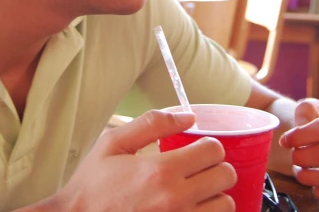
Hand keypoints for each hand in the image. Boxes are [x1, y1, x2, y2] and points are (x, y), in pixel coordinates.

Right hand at [51, 110, 236, 211]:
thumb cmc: (93, 186)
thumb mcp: (112, 144)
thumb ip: (151, 123)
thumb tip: (188, 116)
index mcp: (160, 171)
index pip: (213, 150)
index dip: (208, 145)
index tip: (197, 148)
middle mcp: (175, 199)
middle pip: (226, 176)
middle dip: (215, 167)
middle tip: (199, 168)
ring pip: (225, 205)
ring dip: (215, 195)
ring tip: (198, 191)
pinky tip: (192, 208)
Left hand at [279, 98, 318, 204]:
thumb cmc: (318, 126)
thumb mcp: (311, 110)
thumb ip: (306, 110)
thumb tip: (303, 126)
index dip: (298, 137)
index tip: (284, 141)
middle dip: (301, 157)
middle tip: (293, 157)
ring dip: (308, 177)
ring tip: (300, 171)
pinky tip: (314, 186)